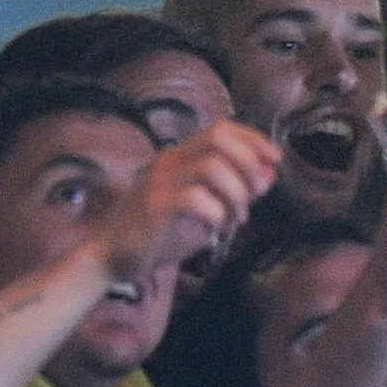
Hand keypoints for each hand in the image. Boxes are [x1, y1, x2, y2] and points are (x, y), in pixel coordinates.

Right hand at [95, 120, 278, 283]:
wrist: (111, 258)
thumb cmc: (160, 232)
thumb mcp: (206, 208)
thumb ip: (235, 190)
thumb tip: (269, 175)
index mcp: (180, 156)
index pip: (221, 128)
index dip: (253, 138)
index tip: (276, 158)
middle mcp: (168, 161)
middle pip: (218, 137)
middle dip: (249, 160)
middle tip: (257, 190)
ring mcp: (158, 181)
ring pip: (212, 167)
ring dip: (236, 192)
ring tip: (236, 215)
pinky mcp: (153, 206)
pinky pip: (196, 198)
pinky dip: (217, 212)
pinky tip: (216, 226)